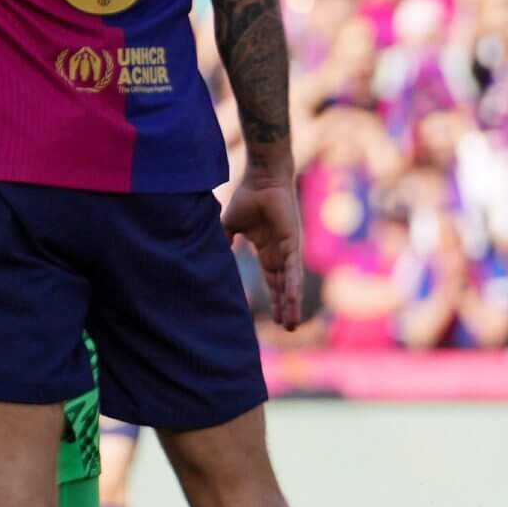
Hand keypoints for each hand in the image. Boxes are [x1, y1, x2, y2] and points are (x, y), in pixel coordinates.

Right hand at [222, 177, 304, 328]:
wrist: (261, 179)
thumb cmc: (248, 197)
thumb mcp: (231, 225)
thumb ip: (225, 241)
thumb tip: (215, 256)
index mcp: (267, 249)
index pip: (272, 279)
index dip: (274, 297)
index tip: (275, 316)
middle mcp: (281, 252)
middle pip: (283, 286)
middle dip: (284, 306)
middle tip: (287, 327)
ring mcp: (288, 249)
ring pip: (290, 283)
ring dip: (290, 304)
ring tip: (291, 324)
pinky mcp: (293, 244)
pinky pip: (292, 270)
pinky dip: (292, 287)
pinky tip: (292, 303)